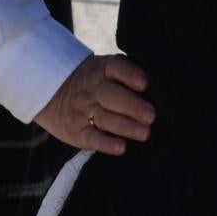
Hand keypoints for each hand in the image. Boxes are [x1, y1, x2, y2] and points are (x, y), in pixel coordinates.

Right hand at [35, 54, 153, 154]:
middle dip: (131, 105)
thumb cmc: (96, 84)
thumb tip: (164, 90)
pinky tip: (121, 147)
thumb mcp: (103, 71)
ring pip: (103, 117)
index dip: (129, 75)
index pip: (115, 67)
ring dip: (124, 126)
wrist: (51, 92)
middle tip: (151, 115)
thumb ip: (127, 78)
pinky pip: (90, 137)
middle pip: (109, 94)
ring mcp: (82, 110)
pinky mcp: (76, 131)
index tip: (144, 83)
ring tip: (144, 133)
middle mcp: (92, 89)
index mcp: (101, 70)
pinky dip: (105, 143)